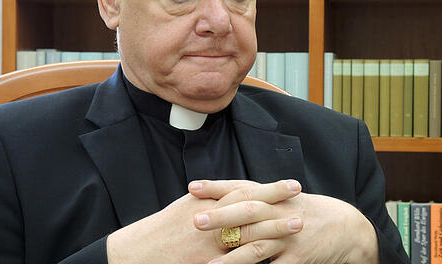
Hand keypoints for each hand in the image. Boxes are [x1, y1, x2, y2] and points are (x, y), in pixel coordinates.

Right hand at [106, 180, 301, 263]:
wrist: (138, 254)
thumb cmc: (163, 229)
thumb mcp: (187, 206)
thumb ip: (213, 198)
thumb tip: (237, 189)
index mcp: (206, 204)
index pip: (244, 192)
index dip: (270, 189)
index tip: (292, 185)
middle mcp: (210, 223)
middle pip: (251, 212)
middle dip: (278, 207)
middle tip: (302, 202)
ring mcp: (210, 248)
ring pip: (249, 238)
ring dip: (275, 232)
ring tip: (297, 227)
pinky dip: (256, 262)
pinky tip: (276, 259)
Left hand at [190, 180, 379, 263]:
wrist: (347, 228)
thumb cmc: (308, 213)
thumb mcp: (284, 200)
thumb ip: (258, 199)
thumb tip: (223, 198)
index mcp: (275, 197)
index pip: (242, 188)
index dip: (217, 187)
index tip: (192, 187)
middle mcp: (281, 213)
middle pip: (247, 212)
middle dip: (221, 217)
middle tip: (196, 221)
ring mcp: (290, 237)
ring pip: (258, 246)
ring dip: (232, 257)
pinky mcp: (299, 258)